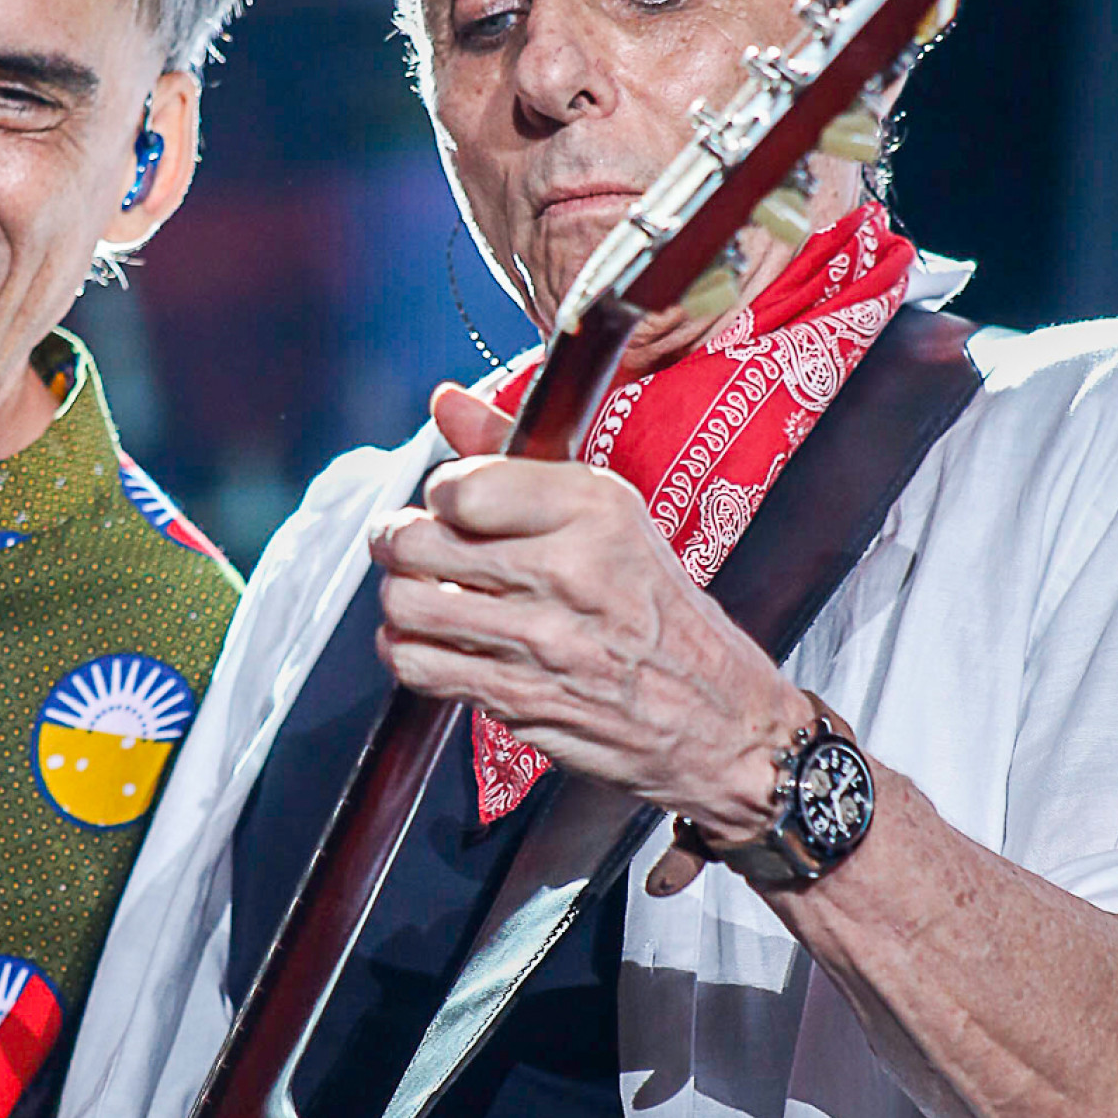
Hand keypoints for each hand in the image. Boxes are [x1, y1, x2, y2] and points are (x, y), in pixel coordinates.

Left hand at [370, 383, 807, 838]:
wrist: (719, 717)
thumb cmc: (661, 613)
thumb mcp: (609, 515)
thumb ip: (514, 457)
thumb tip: (446, 400)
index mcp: (594, 508)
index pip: (461, 486)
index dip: (439, 495)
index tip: (451, 507)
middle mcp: (567, 569)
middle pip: (418, 542)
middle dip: (398, 542)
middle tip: (412, 547)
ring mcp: (540, 640)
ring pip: (407, 603)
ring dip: (401, 600)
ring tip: (423, 594)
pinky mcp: (519, 699)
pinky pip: (417, 665)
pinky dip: (408, 652)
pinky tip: (436, 643)